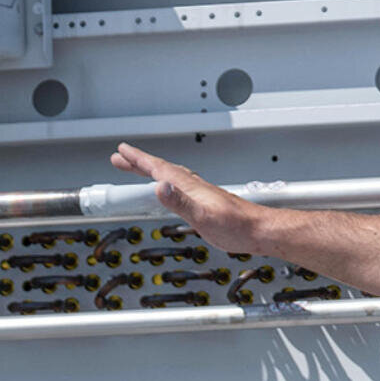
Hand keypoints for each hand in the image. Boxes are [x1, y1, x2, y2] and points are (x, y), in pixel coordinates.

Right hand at [110, 143, 269, 256]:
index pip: (160, 168)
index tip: (122, 150)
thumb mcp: (202, 217)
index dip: (140, 159)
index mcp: (190, 187)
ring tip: (138, 170)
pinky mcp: (206, 202)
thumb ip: (181, 202)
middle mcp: (195, 186)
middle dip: (140, 163)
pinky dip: (168, 183)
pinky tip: (169, 189)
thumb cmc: (236, 225)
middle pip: (162, 169)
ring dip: (153, 171)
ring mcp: (201, 193)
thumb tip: (160, 187)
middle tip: (120, 157)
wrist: (259, 230)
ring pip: (171, 177)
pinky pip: (180, 187)